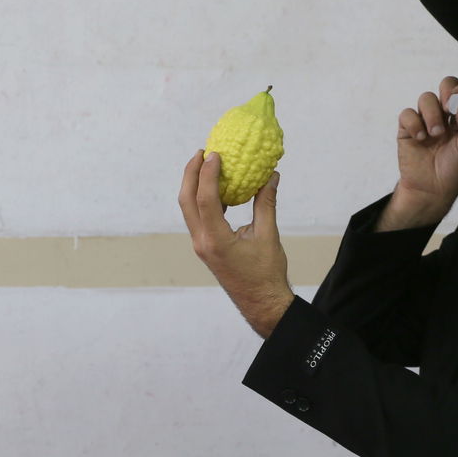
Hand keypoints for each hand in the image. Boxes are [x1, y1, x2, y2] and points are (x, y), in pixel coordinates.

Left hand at [179, 151, 294, 337]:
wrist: (261, 303)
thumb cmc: (266, 274)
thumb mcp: (268, 236)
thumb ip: (266, 203)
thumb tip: (270, 175)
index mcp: (216, 241)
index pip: (205, 199)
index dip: (207, 173)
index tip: (214, 154)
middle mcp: (202, 243)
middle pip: (186, 201)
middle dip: (191, 174)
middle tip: (202, 153)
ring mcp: (201, 246)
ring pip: (188, 209)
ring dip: (194, 185)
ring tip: (206, 165)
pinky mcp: (205, 247)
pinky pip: (197, 217)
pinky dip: (202, 200)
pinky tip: (217, 189)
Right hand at [378, 76, 457, 231]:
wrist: (432, 190)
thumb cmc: (454, 170)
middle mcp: (444, 114)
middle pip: (445, 85)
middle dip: (448, 93)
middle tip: (450, 110)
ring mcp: (425, 120)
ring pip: (426, 98)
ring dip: (432, 113)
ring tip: (436, 134)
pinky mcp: (407, 129)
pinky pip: (407, 114)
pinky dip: (414, 123)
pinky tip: (421, 138)